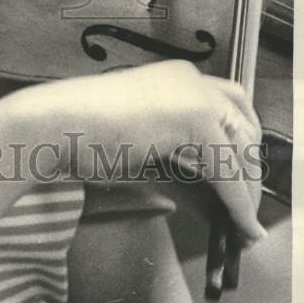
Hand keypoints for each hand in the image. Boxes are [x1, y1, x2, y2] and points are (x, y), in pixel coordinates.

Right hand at [20, 60, 264, 241]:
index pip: (228, 106)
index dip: (241, 143)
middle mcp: (189, 78)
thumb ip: (169, 154)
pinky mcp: (194, 121)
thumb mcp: (136, 139)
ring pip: (242, 149)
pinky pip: (229, 171)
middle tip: (247, 205)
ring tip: (244, 224)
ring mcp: (193, 95)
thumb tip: (191, 192)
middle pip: (244, 122)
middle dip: (250, 166)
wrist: (52, 123)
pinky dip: (239, 203)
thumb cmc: (79, 131)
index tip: (243, 177)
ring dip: (248, 191)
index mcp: (173, 77)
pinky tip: (240, 225)